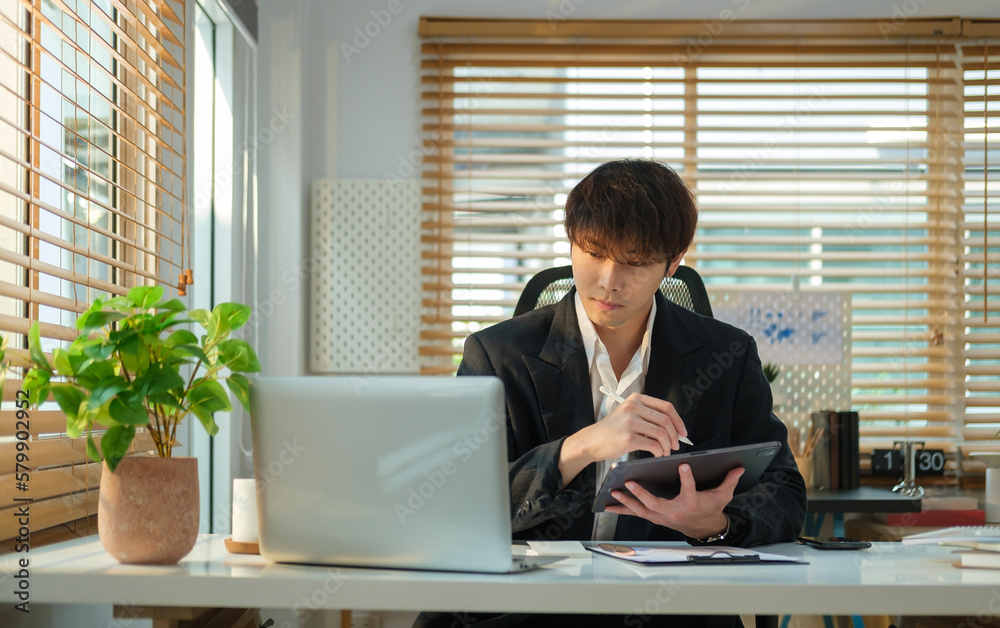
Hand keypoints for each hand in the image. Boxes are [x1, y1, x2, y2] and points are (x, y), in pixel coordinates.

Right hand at [564, 392, 688, 463]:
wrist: (592, 441)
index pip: (666, 407)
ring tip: (665, 451)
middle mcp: (633, 407)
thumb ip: (648, 416)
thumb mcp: (628, 414)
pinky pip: (653, 445)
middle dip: (675, 436)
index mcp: (635, 399)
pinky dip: (659, 451)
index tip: (682, 432)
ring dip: (667, 445)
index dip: (678, 421)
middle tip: (675, 445)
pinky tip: (657, 454)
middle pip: (665, 420)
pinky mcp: (628, 438)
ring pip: (661, 433)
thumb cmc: (612, 430)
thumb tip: (674, 428)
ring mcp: (630, 422)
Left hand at [604, 464, 744, 538]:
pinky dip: (623, 510)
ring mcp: (662, 516)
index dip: (687, 478)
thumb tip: (740, 467)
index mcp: (691, 503)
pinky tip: (609, 506)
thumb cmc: (710, 508)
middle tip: (630, 483)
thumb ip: (729, 481)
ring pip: (642, 509)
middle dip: (642, 494)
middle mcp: (674, 511)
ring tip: (615, 492)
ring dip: (627, 502)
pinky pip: (636, 513)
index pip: (689, 489)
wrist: (703, 527)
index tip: (682, 466)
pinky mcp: (655, 517)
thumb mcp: (722, 495)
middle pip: (656, 503)